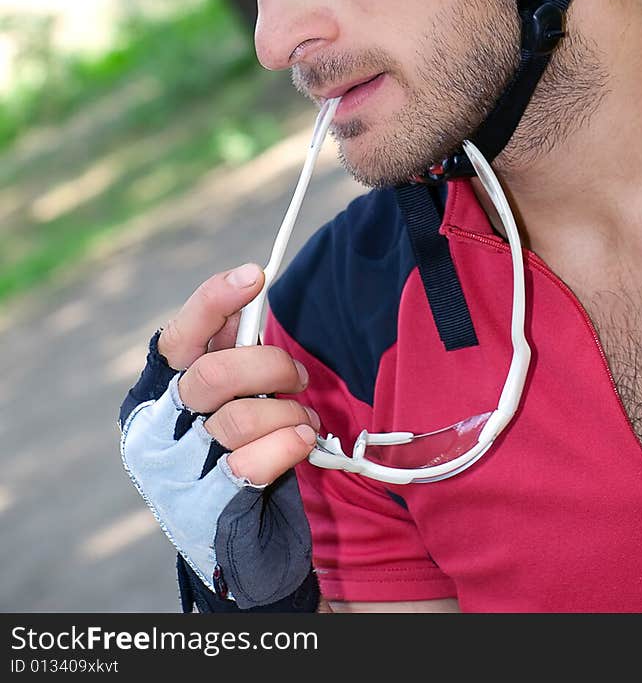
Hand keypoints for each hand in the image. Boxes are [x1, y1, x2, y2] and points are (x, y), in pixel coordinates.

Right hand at [119, 264, 318, 609]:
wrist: (237, 546)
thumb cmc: (235, 454)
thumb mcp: (228, 396)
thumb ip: (231, 351)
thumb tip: (249, 288)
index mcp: (157, 393)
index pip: (178, 337)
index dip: (214, 302)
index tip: (255, 276)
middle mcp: (158, 430)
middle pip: (214, 374)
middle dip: (269, 365)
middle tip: (296, 376)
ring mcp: (178, 471)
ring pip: (239, 418)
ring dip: (287, 412)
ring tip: (303, 420)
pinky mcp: (208, 506)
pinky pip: (252, 462)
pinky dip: (288, 444)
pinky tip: (302, 442)